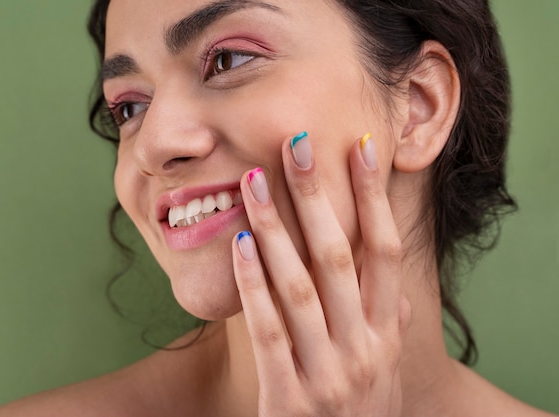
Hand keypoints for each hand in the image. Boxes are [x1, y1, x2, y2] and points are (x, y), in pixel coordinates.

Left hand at [232, 132, 410, 415]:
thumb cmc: (359, 411)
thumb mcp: (382, 368)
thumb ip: (383, 325)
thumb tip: (386, 285)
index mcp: (387, 334)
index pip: (386, 252)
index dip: (374, 199)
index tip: (361, 149)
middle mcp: (365, 348)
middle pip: (341, 256)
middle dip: (318, 196)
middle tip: (296, 144)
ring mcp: (329, 373)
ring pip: (300, 285)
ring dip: (275, 228)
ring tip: (252, 180)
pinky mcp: (290, 397)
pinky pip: (269, 331)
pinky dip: (254, 284)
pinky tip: (240, 244)